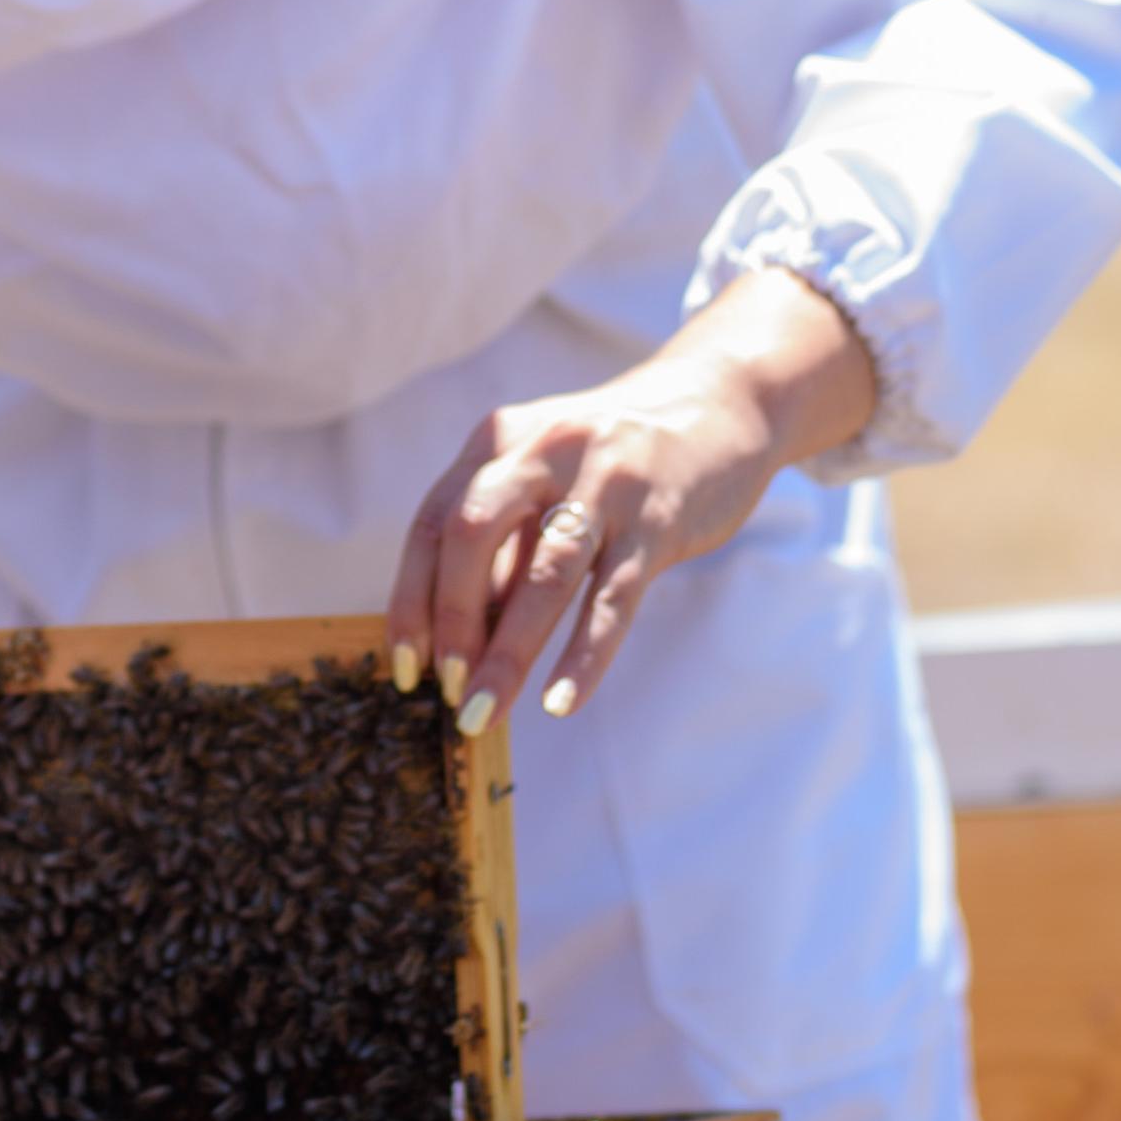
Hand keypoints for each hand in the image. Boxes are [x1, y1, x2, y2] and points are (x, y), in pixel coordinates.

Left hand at [385, 272, 876, 732]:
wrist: (717, 407)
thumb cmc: (612, 459)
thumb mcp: (543, 478)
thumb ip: (503, 543)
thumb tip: (455, 636)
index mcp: (499, 440)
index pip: (433, 523)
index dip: (411, 599)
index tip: (404, 666)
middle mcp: (542, 450)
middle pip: (470, 534)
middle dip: (449, 620)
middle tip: (447, 691)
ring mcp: (603, 482)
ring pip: (544, 574)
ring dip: (507, 651)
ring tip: (485, 713)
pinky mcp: (656, 520)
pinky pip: (612, 597)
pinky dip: (584, 655)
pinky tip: (561, 702)